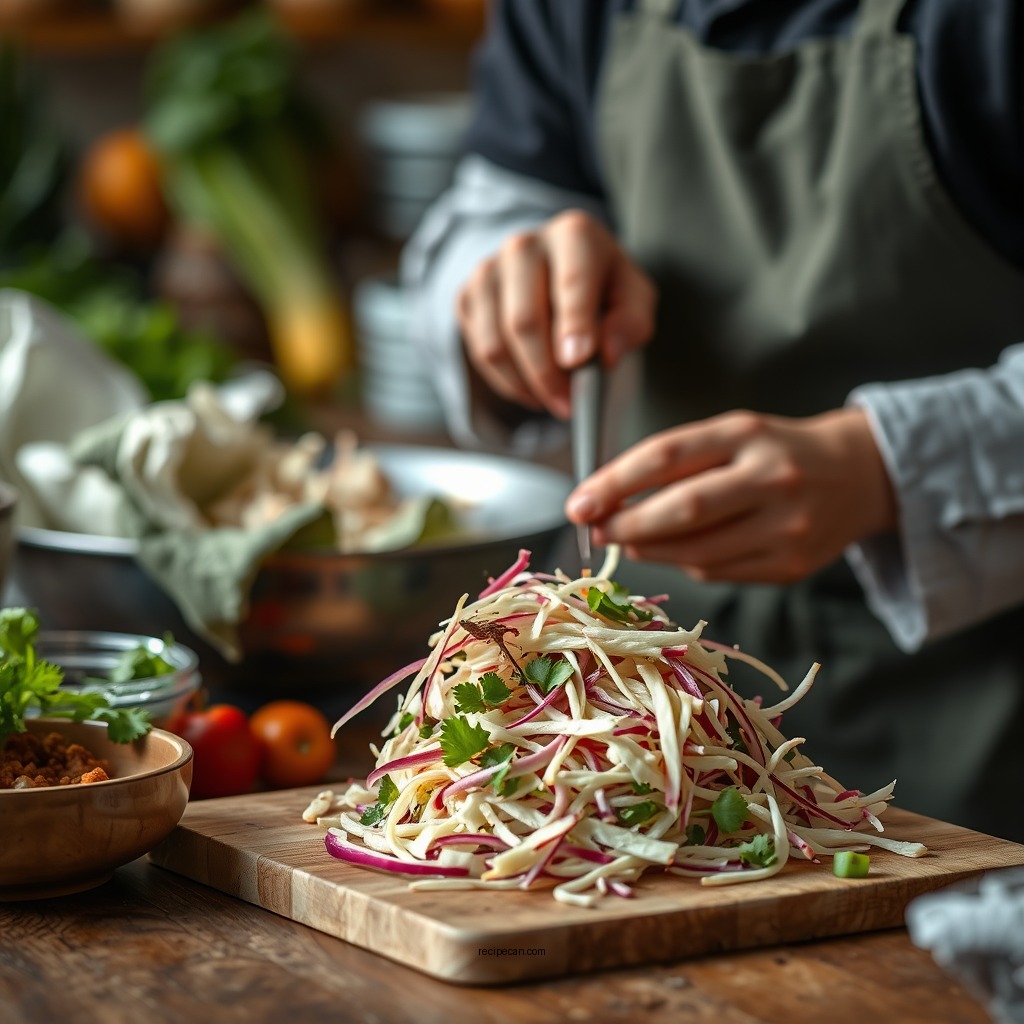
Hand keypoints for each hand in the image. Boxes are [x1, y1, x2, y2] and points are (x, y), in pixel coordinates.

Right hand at [456, 210, 655, 418]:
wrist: (557, 271)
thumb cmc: (602, 288)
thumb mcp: (634, 297)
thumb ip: (631, 321)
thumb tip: (608, 354)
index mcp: (574, 235)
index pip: (571, 282)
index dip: (574, 324)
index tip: (577, 361)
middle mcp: (524, 246)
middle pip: (524, 320)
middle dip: (547, 373)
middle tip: (569, 404)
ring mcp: (488, 270)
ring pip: (495, 344)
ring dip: (526, 385)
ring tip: (553, 401)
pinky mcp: (467, 297)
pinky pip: (480, 354)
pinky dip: (508, 382)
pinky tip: (532, 387)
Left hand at [565, 408, 897, 583]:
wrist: (860, 475)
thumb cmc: (778, 451)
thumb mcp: (733, 434)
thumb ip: (678, 460)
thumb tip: (611, 501)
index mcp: (748, 433)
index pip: (667, 455)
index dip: (614, 482)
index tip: (579, 501)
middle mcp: (772, 478)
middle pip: (682, 509)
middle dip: (626, 524)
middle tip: (595, 529)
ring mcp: (787, 526)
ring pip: (697, 551)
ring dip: (648, 550)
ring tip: (625, 540)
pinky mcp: (792, 565)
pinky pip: (719, 571)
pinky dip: (685, 564)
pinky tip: (674, 552)